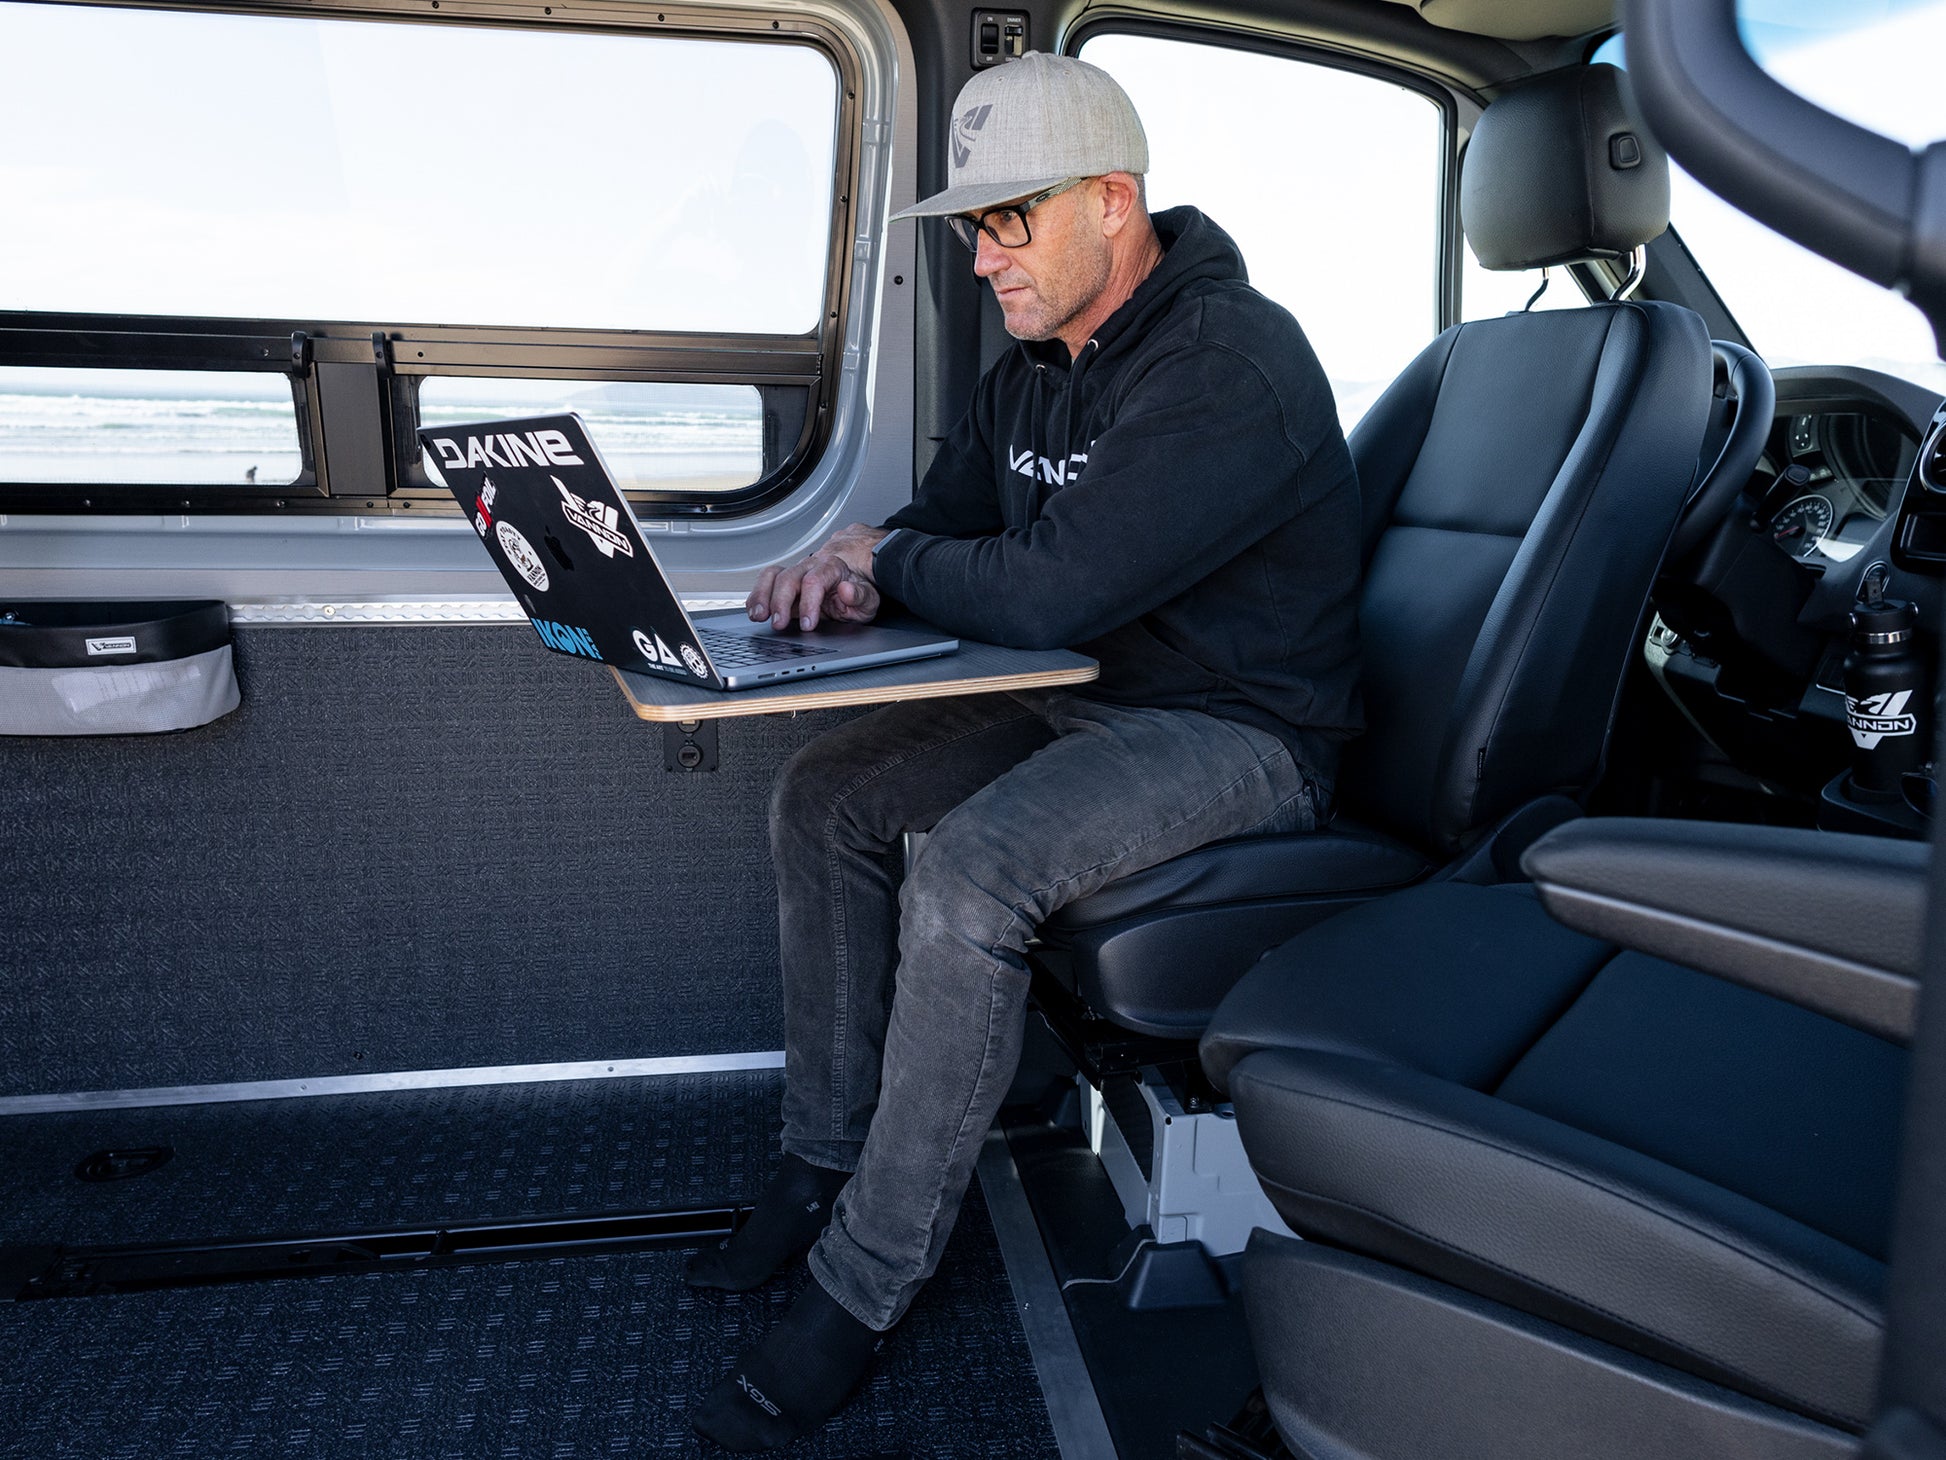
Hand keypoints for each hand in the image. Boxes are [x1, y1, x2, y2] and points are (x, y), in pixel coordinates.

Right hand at [747, 524, 888, 630]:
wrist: (854, 588)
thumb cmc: (860, 594)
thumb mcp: (870, 599)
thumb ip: (861, 595)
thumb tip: (846, 590)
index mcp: (833, 568)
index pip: (815, 581)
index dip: (808, 603)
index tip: (808, 624)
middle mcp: (812, 567)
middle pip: (789, 577)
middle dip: (780, 601)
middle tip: (779, 623)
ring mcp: (796, 573)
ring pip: (773, 575)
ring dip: (762, 596)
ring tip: (759, 616)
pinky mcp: (785, 583)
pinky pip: (766, 581)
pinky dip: (756, 596)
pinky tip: (754, 610)